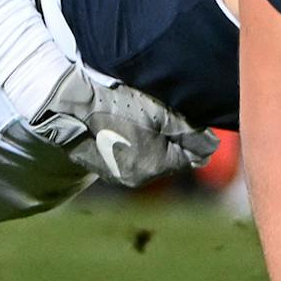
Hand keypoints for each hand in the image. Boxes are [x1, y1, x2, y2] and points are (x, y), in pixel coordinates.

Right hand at [29, 66, 216, 185]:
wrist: (68, 105)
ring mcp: (115, 173)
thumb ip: (189, 132)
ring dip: (154, 139)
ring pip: (149, 156)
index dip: (196, 135)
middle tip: (171, 112)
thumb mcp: (160, 113)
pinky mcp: (99, 164)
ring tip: (146, 115)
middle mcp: (135, 176)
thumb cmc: (116, 104)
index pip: (191, 156)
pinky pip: (128, 153)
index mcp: (153, 167)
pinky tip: (126, 122)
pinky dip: (133, 140)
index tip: (193, 117)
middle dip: (175, 139)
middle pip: (170, 157)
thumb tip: (212, 146)